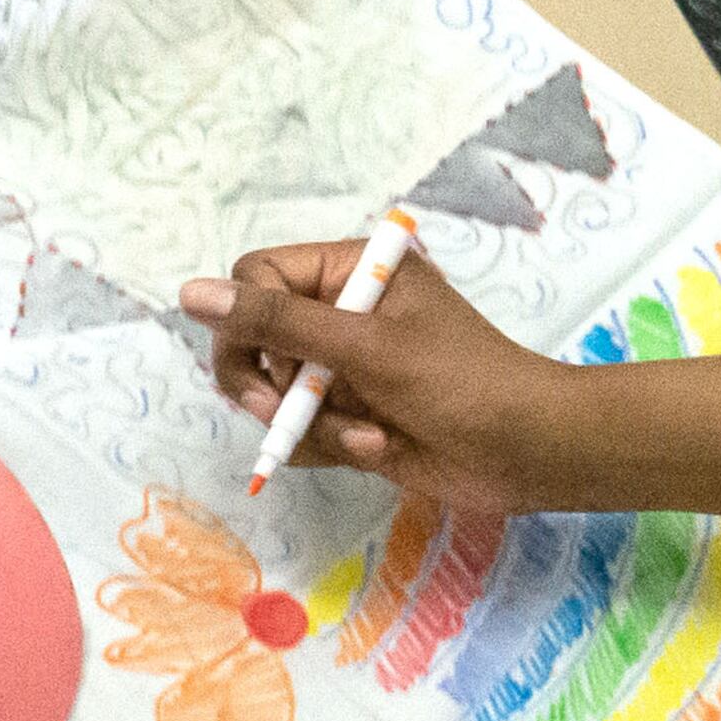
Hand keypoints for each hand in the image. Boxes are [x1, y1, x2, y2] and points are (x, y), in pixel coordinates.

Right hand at [184, 242, 578, 513]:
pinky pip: (302, 431)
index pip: (257, 277)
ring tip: (370, 432)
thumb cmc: (462, 383)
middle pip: (252, 338)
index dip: (249, 322)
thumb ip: (278, 321)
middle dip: (273, 384)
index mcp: (351, 269)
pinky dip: (331, 445)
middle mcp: (341, 311)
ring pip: (276, 394)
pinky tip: (381, 446)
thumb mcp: (366, 347)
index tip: (266, 362)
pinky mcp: (351, 415)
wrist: (529, 451)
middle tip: (290, 412)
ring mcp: (345, 367)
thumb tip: (191, 293)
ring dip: (315, 424)